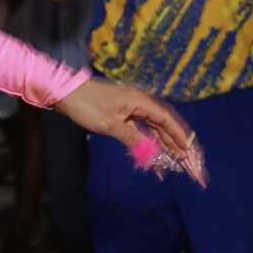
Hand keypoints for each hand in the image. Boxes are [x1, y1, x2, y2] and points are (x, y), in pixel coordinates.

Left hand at [55, 79, 200, 174]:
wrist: (65, 93)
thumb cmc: (87, 106)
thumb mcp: (110, 125)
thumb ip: (133, 139)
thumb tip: (152, 154)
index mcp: (141, 101)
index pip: (167, 120)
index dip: (179, 136)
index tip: (188, 151)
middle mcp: (140, 102)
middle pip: (162, 124)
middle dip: (174, 142)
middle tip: (185, 159)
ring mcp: (131, 107)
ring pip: (152, 126)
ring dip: (162, 142)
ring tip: (173, 159)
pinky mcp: (122, 112)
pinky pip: (140, 127)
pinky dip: (147, 139)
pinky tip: (152, 150)